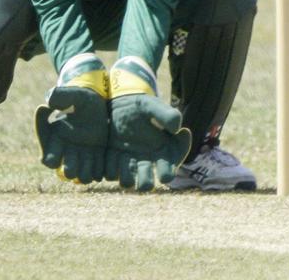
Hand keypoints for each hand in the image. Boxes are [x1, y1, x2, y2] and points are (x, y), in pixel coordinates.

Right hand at [34, 52, 108, 183]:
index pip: (48, 160)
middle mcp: (68, 153)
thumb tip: (47, 103)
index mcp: (56, 141)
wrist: (98, 101)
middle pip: (67, 172)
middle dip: (71, 170)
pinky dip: (99, 170)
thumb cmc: (81, 98)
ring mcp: (83, 156)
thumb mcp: (73, 94)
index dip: (52, 159)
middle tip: (76, 161)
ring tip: (91, 158)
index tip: (58, 152)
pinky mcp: (97, 157)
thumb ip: (60, 96)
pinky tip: (102, 159)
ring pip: (83, 176)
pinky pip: (97, 172)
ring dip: (86, 172)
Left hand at [105, 56, 191, 191]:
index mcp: (162, 152)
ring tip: (125, 157)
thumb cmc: (142, 105)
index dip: (167, 173)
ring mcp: (128, 164)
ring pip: (127, 182)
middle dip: (145, 182)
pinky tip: (112, 151)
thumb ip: (167, 114)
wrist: (119, 103)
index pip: (168, 171)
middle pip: (146, 184)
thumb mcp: (153, 106)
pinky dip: (111, 166)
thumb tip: (178, 128)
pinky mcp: (112, 162)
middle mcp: (146, 162)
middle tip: (143, 171)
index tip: (165, 174)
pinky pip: (110, 173)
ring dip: (125, 174)